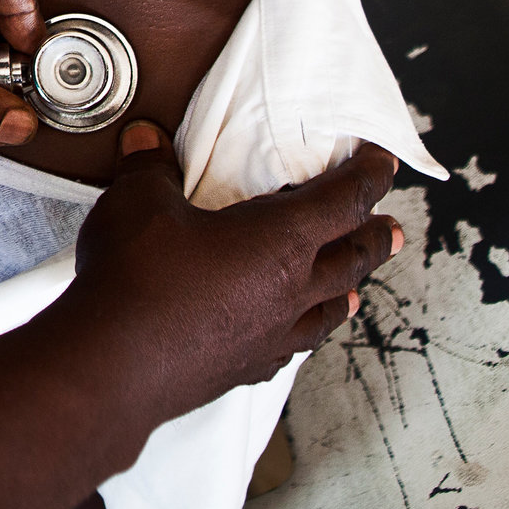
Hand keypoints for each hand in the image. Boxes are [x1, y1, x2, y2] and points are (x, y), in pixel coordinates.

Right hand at [63, 122, 402, 420]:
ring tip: (355, 289)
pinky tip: (288, 337)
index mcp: (280, 240)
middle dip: (374, 239)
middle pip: (350, 260)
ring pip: (326, 311)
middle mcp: (289, 290)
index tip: (383, 162)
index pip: (343, 200)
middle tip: (394, 230)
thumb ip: (151, 166)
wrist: (114, 365)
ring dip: (346, 292)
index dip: (369, 176)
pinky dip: (300, 334)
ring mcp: (269, 336)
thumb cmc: (137, 278)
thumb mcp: (139, 200)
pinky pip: (288, 349)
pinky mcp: (242, 368)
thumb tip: (147, 140)